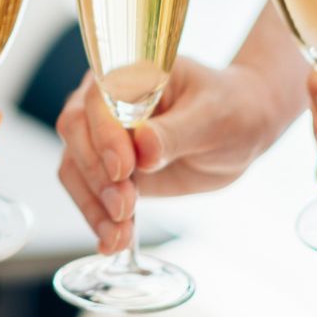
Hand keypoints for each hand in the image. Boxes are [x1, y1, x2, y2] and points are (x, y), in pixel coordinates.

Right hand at [55, 59, 285, 253]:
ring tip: (118, 235)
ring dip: (93, 205)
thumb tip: (142, 149)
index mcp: (128, 74)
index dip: (104, 135)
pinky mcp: (109, 171)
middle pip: (76, 135)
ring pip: (75, 169)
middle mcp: (106, 103)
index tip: (124, 169)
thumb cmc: (230, 108)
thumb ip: (175, 132)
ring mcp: (103, 138)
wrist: (241, 129)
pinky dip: (97, 219)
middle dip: (97, 177)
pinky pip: (90, 194)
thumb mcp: (212, 116)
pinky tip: (110, 242)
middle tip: (125, 208)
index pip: (98, 100)